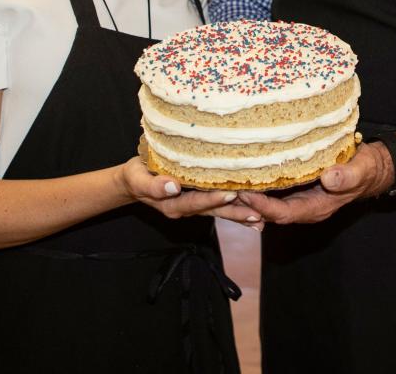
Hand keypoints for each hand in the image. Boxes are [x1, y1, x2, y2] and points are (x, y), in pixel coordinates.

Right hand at [119, 157, 263, 229]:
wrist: (134, 180)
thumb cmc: (136, 175)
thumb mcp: (137, 179)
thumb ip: (153, 185)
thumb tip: (173, 187)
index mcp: (172, 205)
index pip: (196, 203)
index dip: (212, 199)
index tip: (230, 194)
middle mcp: (186, 209)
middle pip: (214, 212)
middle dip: (236, 213)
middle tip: (257, 215)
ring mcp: (193, 207)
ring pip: (220, 212)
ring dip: (240, 215)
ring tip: (261, 219)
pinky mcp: (198, 202)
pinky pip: (219, 208)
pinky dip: (235, 210)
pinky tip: (252, 215)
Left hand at [238, 142, 390, 224]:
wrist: (371, 169)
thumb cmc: (366, 170)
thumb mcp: (360, 170)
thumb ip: (346, 176)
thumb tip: (329, 179)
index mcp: (317, 208)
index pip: (284, 214)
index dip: (263, 206)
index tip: (245, 193)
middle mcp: (304, 206)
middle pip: (270, 212)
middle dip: (247, 203)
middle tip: (224, 186)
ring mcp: (299, 198)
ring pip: (269, 202)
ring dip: (249, 195)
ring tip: (225, 180)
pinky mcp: (296, 187)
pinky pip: (273, 190)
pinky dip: (258, 184)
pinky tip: (243, 172)